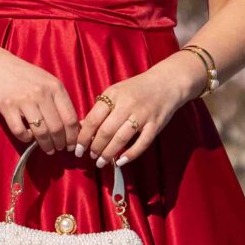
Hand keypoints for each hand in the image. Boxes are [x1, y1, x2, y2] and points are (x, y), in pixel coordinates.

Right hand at [0, 51, 80, 152]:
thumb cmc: (26, 75)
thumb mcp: (48, 81)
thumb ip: (60, 99)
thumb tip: (74, 125)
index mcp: (55, 87)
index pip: (70, 118)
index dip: (73, 136)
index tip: (72, 145)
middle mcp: (41, 93)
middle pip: (57, 128)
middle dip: (60, 144)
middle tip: (59, 149)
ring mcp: (24, 100)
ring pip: (41, 132)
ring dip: (46, 145)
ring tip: (48, 149)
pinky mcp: (8, 107)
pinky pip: (20, 131)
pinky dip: (26, 139)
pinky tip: (28, 137)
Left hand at [76, 53, 205, 168]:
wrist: (167, 82)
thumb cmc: (137, 89)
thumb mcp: (116, 92)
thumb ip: (100, 109)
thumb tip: (82, 127)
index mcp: (114, 94)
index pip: (93, 118)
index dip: (83, 136)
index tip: (77, 149)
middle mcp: (127, 104)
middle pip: (106, 131)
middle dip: (96, 147)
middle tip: (91, 157)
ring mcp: (143, 114)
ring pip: (121, 138)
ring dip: (109, 153)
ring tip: (101, 162)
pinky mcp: (155, 124)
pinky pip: (142, 143)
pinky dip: (130, 154)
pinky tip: (120, 161)